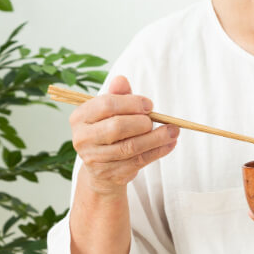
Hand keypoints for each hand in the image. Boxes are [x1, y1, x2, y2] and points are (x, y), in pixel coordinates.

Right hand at [69, 75, 179, 195]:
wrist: (102, 169)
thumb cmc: (108, 133)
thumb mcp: (110, 112)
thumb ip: (117, 96)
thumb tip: (121, 80)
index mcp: (80, 117)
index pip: (106, 105)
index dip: (131, 103)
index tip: (149, 105)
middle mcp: (83, 139)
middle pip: (117, 127)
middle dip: (142, 122)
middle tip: (157, 120)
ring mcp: (96, 159)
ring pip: (131, 147)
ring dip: (156, 138)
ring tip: (173, 131)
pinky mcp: (111, 174)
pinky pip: (139, 161)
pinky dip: (158, 151)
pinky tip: (170, 144)